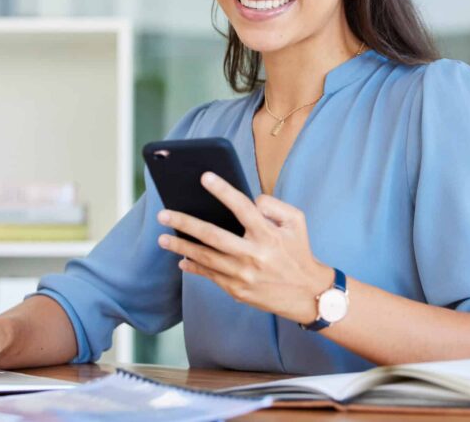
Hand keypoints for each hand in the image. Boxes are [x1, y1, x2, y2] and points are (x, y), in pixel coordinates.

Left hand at [156, 172, 333, 324]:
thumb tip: (249, 200)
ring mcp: (243, 275)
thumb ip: (274, 205)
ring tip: (162, 237)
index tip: (204, 177)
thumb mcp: (296, 221)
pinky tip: (181, 259)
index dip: (223, 190)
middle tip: (164, 214)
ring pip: (205, 258)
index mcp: (268, 235)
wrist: (307, 293)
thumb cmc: (299, 251)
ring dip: (180, 246)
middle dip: (185, 223)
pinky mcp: (237, 290)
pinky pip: (210, 276)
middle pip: (212, 236)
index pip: (242, 207)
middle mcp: (253, 255)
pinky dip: (193, 267)